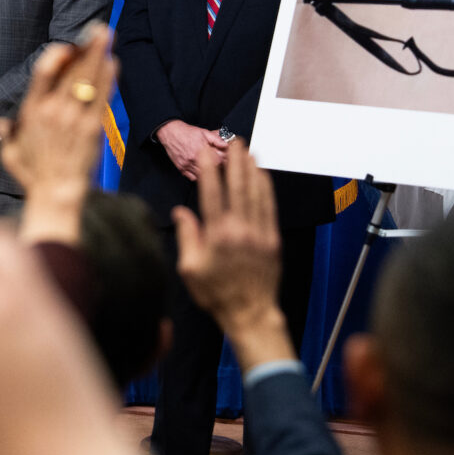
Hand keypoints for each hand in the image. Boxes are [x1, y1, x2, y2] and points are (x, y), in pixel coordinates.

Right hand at [0, 27, 116, 243]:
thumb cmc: (32, 174)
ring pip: (89, 79)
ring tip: (108, 35)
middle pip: (72, 70)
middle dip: (86, 47)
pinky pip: (101, 98)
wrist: (56, 193)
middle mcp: (53, 111)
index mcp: (31, 111)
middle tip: (97, 28)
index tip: (67, 46)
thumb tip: (2, 121)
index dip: (56, 55)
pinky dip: (108, 79)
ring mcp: (74, 119)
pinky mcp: (92, 129)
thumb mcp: (10, 153)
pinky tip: (113, 63)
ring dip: (100, 54)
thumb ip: (6, 133)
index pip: (43, 72)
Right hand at [156, 120, 224, 180]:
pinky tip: (199, 169)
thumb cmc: (187, 132)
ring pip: (202, 175)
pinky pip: (192, 177)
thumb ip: (216, 139)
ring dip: (207, 172)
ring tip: (208, 165)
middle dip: (216, 166)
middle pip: (210, 169)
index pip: (218, 161)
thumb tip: (226, 145)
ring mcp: (187, 164)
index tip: (224, 158)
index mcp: (201, 149)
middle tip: (217, 161)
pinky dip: (197, 175)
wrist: (170, 133)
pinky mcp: (181, 168)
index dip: (223, 160)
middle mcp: (193, 158)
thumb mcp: (204, 132)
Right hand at [172, 142, 290, 368]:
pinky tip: (263, 175)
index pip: (211, 194)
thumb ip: (187, 237)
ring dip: (252, 169)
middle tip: (234, 142)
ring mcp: (259, 232)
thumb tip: (181, 213)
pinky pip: (269, 207)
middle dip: (235, 161)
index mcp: (216, 235)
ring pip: (255, 193)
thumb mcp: (190, 268)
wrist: (250, 312)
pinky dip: (266, 188)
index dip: (208, 170)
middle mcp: (239, 229)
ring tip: (249, 150)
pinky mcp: (272, 239)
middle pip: (237, 187)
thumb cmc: (216, 294)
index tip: (206, 152)